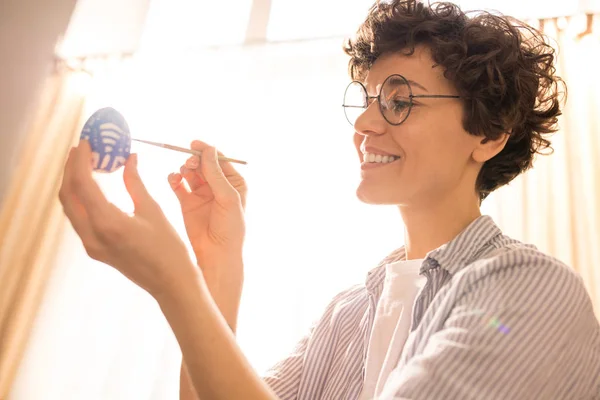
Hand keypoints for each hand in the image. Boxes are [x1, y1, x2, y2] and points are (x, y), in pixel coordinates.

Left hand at [59, 140, 196, 297]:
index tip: (86, 142)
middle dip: (71, 169)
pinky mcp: (95, 249)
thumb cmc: (168, 248)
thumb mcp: (153, 211)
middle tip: (81, 149)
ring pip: (70, 208)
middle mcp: (92, 235)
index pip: (83, 184)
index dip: (81, 160)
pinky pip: (79, 218)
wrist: (170, 283)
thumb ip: (135, 182)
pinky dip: (81, 199)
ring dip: (73, 183)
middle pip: (69, 195)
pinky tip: (93, 186)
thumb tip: (129, 157)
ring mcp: (91, 245)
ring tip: (85, 163)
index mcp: (108, 223)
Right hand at [168, 140, 246, 276]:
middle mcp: (217, 186)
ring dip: (185, 168)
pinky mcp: (187, 202)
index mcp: (234, 183)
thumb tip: (208, 149)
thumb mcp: (227, 198)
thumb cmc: (230, 228)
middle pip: (203, 163)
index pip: (219, 160)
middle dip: (194, 159)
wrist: (217, 254)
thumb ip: (216, 174)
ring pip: (190, 171)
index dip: (207, 151)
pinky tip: (174, 179)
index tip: (194, 145)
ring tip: (183, 173)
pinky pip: (178, 184)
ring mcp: (201, 193)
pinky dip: (174, 178)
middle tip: (189, 163)